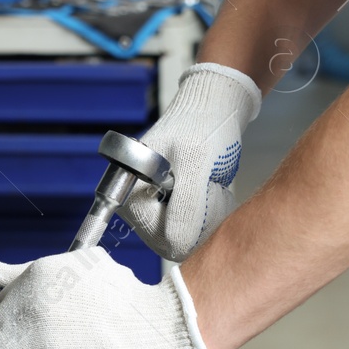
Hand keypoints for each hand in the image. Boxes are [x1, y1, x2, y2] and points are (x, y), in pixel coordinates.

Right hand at [122, 63, 261, 261]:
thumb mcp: (196, 162)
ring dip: (207, 217)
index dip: (192, 227)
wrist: (217, 104)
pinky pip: (191, 229)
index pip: (164, 239)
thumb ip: (185, 206)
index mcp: (131, 194)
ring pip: (185, 238)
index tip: (205, 196)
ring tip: (211, 185)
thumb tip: (176, 244)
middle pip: (173, 242)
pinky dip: (209, 214)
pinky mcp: (169, 205)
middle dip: (201, 221)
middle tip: (210, 187)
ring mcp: (153, 206)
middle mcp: (137, 204)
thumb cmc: (204, 124)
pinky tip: (212, 190)